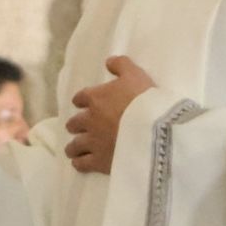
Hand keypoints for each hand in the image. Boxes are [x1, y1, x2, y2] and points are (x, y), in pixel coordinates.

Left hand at [64, 55, 152, 174]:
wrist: (152, 130)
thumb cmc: (144, 100)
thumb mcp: (136, 75)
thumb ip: (121, 65)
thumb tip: (109, 62)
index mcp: (96, 98)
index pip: (80, 98)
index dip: (81, 100)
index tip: (82, 103)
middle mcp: (89, 120)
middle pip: (75, 123)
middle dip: (76, 124)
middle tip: (78, 127)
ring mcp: (92, 142)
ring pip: (74, 145)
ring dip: (74, 145)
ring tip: (74, 149)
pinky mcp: (98, 161)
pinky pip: (81, 163)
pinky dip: (79, 162)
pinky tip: (79, 163)